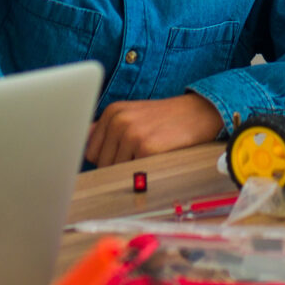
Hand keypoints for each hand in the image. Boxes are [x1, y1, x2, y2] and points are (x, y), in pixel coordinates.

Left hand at [85, 94, 222, 165]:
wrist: (200, 112)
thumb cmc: (166, 119)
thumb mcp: (133, 115)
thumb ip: (108, 129)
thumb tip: (83, 144)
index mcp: (112, 112)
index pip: (91, 152)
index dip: (105, 160)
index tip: (121, 158)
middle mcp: (119, 120)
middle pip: (101, 164)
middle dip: (117, 167)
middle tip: (140, 157)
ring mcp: (132, 133)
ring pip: (116, 171)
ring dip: (132, 170)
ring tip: (150, 156)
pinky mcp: (147, 146)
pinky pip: (134, 172)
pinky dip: (145, 171)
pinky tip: (157, 158)